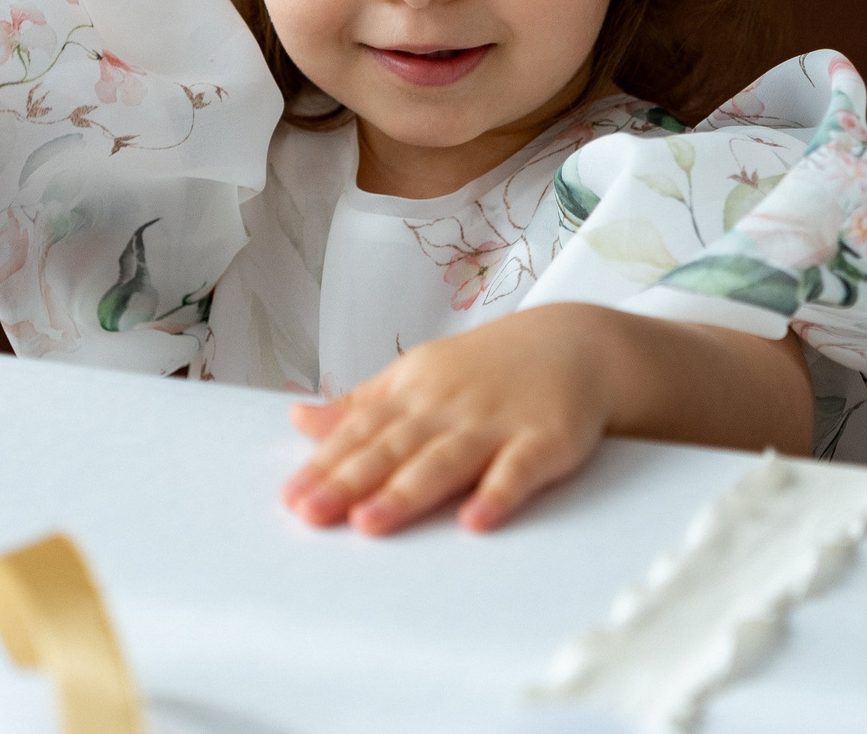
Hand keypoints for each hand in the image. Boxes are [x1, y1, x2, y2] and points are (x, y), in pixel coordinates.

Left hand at [282, 304, 620, 536]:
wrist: (575, 343)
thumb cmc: (487, 369)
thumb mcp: (418, 375)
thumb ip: (362, 405)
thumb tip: (297, 420)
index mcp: (415, 390)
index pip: (362, 430)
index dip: (326, 464)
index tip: (291, 498)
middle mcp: (449, 406)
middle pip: (394, 447)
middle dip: (350, 481)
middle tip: (311, 514)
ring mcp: (497, 422)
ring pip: (446, 460)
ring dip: (408, 491)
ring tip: (370, 523)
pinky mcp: (545, 440)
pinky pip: (519, 469)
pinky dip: (498, 493)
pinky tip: (476, 522)